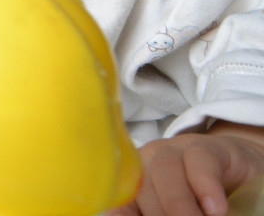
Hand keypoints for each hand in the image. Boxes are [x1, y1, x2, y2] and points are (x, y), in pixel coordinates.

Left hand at [107, 126, 263, 215]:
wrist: (235, 170)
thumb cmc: (199, 198)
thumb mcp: (176, 210)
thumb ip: (159, 214)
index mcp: (134, 181)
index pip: (121, 199)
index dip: (124, 215)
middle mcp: (148, 162)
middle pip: (142, 186)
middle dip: (157, 214)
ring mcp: (175, 150)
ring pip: (166, 171)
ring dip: (179, 205)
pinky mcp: (207, 147)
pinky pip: (201, 163)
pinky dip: (207, 188)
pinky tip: (216, 210)